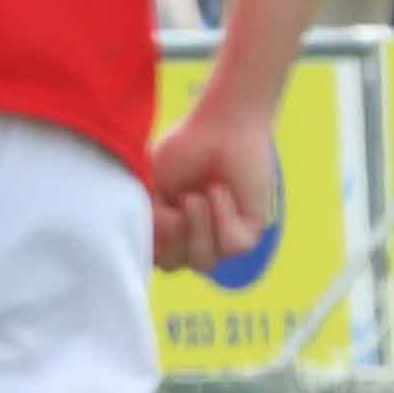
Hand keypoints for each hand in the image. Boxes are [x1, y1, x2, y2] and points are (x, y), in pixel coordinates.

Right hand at [147, 99, 276, 274]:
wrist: (223, 127)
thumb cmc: (183, 150)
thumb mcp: (148, 185)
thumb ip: (145, 219)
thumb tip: (155, 246)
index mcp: (165, 231)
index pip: (149, 258)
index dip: (147, 238)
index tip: (151, 209)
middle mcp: (191, 240)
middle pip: (172, 265)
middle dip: (169, 235)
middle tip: (173, 204)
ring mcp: (220, 239)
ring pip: (203, 262)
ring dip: (196, 229)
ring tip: (196, 197)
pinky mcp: (248, 232)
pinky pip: (232, 245)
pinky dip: (222, 217)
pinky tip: (219, 191)